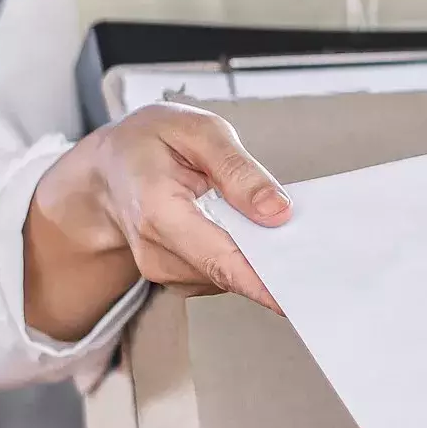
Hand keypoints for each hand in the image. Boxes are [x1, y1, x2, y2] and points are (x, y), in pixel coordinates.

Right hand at [24, 103, 291, 340]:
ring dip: (260, 257)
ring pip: (229, 276)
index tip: (298, 296)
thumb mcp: (198, 131)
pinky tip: (252, 233)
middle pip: (229, 273)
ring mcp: (164, 270)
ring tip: (273, 223)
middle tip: (319, 253)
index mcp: (158, 209)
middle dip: (275, 266)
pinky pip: (223, 275)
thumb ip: (238, 170)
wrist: (107, 170)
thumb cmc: (151, 142)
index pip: (218, 258)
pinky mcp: (178, 277)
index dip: (261, 281)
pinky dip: (245, 258)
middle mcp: (156, 250)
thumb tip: (278, 211)